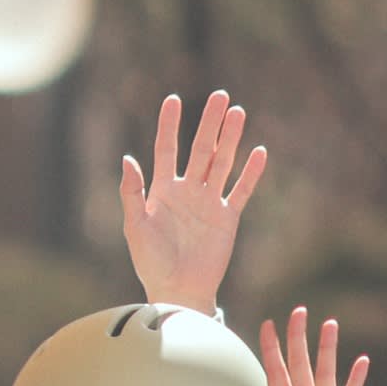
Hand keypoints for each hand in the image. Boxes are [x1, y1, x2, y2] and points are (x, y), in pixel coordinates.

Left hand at [122, 91, 266, 314]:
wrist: (175, 289)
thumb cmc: (150, 261)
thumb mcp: (135, 226)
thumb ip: (131, 192)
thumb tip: (127, 158)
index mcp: (161, 191)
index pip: (167, 149)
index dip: (169, 125)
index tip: (173, 99)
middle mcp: (187, 191)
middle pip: (201, 149)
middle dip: (209, 123)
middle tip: (220, 96)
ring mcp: (209, 202)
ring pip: (222, 163)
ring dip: (230, 139)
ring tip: (238, 112)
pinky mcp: (227, 217)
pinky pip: (241, 190)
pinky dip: (250, 173)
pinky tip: (259, 152)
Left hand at [233, 307, 375, 385]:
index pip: (275, 372)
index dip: (271, 349)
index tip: (267, 325)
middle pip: (300, 366)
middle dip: (297, 339)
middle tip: (298, 311)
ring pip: (325, 376)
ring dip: (326, 351)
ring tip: (329, 324)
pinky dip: (354, 381)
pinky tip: (360, 361)